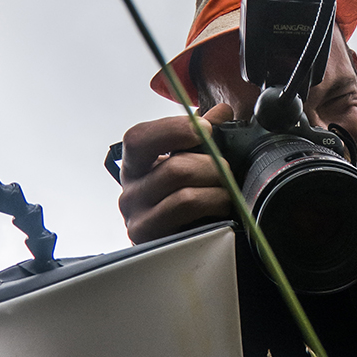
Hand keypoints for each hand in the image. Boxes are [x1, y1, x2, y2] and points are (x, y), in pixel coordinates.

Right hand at [118, 103, 235, 242]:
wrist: (187, 244)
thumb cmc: (187, 198)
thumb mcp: (192, 162)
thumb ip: (204, 135)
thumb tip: (222, 112)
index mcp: (136, 165)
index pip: (138, 139)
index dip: (174, 129)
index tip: (206, 128)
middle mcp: (130, 192)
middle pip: (174, 169)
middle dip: (212, 166)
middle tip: (227, 170)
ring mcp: (138, 220)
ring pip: (185, 197)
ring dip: (217, 191)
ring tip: (227, 192)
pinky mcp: (153, 243)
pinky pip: (190, 221)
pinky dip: (213, 208)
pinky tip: (222, 209)